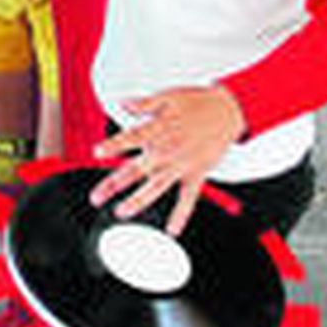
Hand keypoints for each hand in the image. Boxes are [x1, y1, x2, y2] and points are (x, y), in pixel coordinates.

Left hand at [89, 85, 246, 236]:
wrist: (230, 110)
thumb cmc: (198, 102)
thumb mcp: (170, 96)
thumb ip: (145, 103)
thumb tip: (123, 104)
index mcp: (160, 128)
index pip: (132, 138)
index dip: (114, 145)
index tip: (97, 153)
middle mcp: (169, 149)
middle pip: (138, 168)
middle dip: (115, 183)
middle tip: (96, 197)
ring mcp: (183, 164)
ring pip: (157, 186)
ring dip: (138, 200)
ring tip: (121, 212)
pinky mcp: (197, 174)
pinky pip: (189, 198)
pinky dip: (182, 214)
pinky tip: (172, 230)